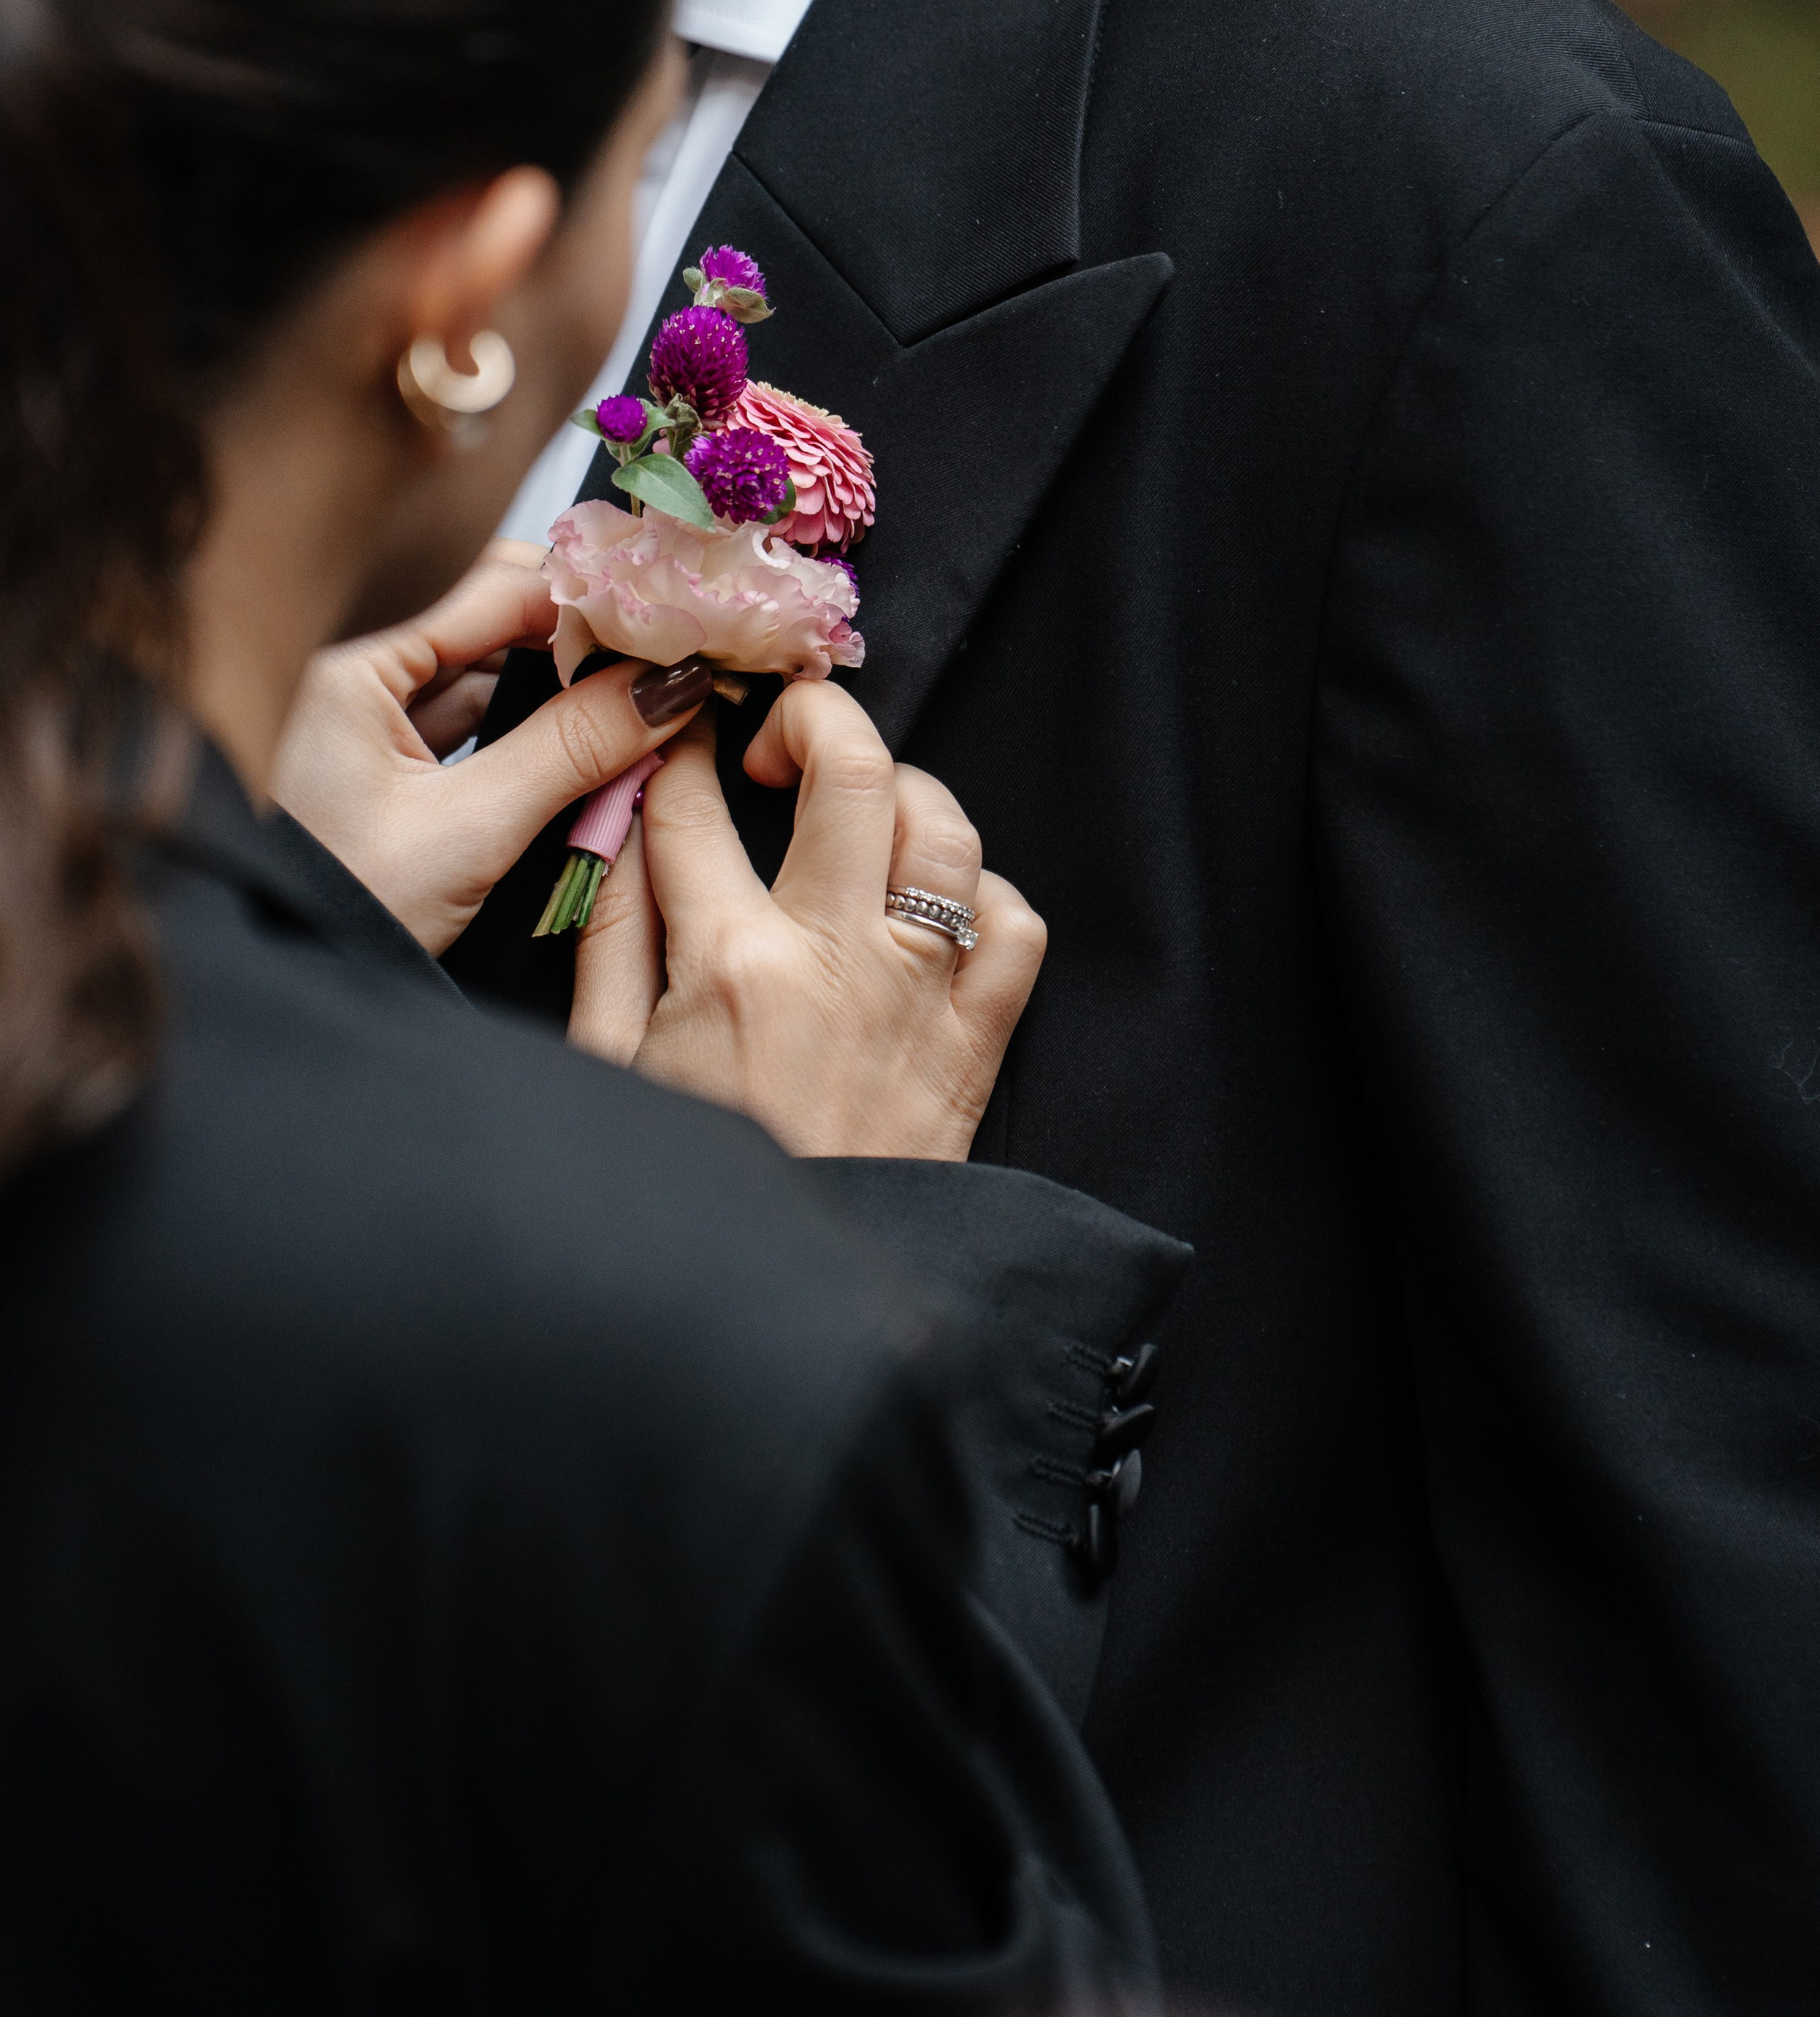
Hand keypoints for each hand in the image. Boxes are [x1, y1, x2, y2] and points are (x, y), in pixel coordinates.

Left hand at [273, 542, 709, 954]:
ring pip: (484, 685)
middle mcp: (354, 683)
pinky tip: (583, 752)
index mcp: (355, 669)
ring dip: (558, 698)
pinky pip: (468, 736)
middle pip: (490, 630)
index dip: (585, 597)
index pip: (492, 589)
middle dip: (578, 646)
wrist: (279, 990)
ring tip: (638, 706)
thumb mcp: (469, 830)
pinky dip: (527, 741)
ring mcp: (367, 732)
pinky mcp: (384, 781)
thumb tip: (668, 689)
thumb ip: (571, 751)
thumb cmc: (341, 908)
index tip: (664, 613)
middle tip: (663, 659)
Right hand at [569, 681, 1046, 1158]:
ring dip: (902, 794)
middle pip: (854, 769)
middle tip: (775, 738)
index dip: (674, 747)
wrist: (785, 1303)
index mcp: (728, 963)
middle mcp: (836, 959)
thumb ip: (612, 934)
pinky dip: (982, 897)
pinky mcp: (976, 1044)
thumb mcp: (609, 1062)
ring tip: (859, 812)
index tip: (672, 732)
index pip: (692, 803)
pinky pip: (1014, 926)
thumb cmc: (691, 1181)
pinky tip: (930, 910)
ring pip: (946, 829)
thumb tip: (614, 827)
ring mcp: (918, 996)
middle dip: (812, 713)